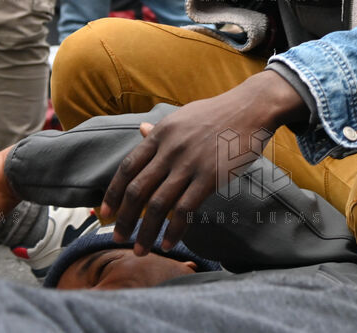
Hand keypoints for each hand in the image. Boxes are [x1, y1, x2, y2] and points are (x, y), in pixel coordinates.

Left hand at [99, 70, 304, 254]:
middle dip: (124, 219)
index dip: (112, 193)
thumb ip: (160, 130)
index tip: (104, 214)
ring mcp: (190, 164)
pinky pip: (186, 209)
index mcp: (161, 134)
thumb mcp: (183, 116)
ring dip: (146, 231)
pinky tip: (169, 242)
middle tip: (117, 237)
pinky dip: (174, 229)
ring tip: (141, 249)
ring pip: (158, 204)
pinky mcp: (210, 177)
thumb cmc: (218, 112)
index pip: (127, 168)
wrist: (252, 108)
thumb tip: (140, 131)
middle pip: (137, 190)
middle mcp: (170, 150)